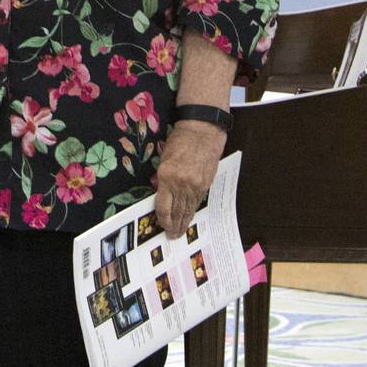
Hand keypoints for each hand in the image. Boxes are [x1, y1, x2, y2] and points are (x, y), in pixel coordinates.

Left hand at [154, 119, 226, 235]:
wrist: (203, 130)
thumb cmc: (181, 140)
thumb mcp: (164, 158)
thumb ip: (162, 178)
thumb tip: (160, 193)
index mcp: (167, 176)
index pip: (163, 206)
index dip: (163, 219)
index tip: (162, 226)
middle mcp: (181, 184)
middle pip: (177, 211)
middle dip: (174, 225)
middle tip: (172, 236)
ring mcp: (195, 185)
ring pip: (188, 209)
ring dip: (184, 222)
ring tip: (181, 232)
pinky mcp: (206, 183)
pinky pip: (197, 201)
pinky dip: (193, 210)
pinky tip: (190, 217)